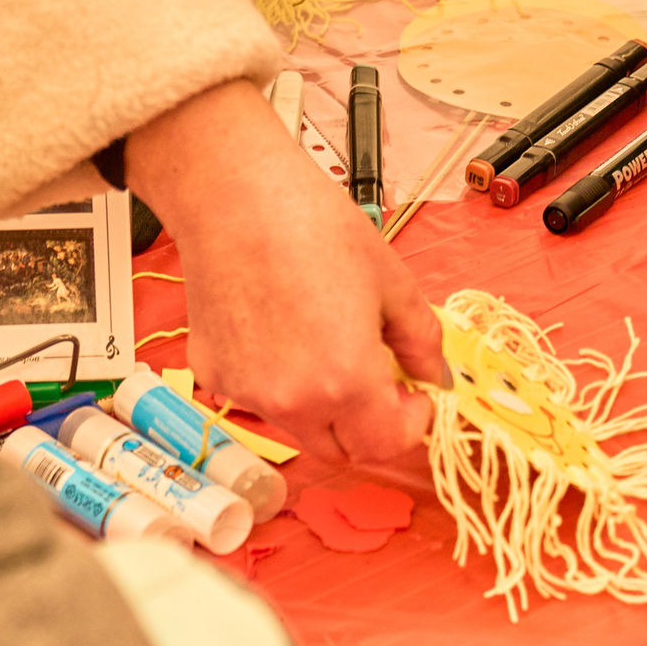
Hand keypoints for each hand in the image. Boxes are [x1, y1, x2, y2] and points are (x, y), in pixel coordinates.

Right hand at [125, 79, 448, 462]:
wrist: (234, 196)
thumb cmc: (311, 225)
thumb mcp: (392, 279)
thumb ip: (422, 340)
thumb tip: (432, 375)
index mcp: (345, 381)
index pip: (386, 445)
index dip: (410, 424)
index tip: (413, 396)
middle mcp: (292, 401)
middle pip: (342, 449)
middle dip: (368, 424)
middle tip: (377, 379)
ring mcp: (247, 392)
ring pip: (299, 427)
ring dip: (323, 405)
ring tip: (324, 343)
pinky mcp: (214, 375)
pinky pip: (258, 399)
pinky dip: (278, 382)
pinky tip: (280, 329)